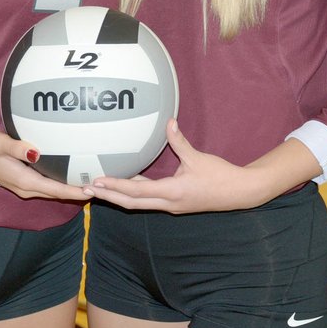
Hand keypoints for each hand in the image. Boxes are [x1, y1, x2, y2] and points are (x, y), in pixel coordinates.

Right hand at [0, 126, 86, 201]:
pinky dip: (59, 185)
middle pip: (56, 193)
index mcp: (23, 181)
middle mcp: (26, 188)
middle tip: (97, 186)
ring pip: (51, 192)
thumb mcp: (0, 143)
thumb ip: (18, 148)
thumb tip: (36, 152)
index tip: (90, 190)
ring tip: (87, 183)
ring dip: (68, 189)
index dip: (73, 191)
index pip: (54, 189)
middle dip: (75, 192)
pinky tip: (69, 177)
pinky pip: (46, 187)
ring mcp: (24, 187)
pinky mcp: (24, 182)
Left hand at [83, 120, 311, 212]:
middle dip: (108, 196)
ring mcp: (171, 206)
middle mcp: (168, 203)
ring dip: (118, 196)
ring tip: (99, 188)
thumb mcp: (198, 157)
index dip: (116, 187)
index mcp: (173, 192)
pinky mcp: (174, 203)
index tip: (97, 182)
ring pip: (138, 203)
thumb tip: (168, 121)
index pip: (137, 192)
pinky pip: (148, 200)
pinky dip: (133, 193)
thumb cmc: (220, 175)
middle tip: (87, 188)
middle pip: (131, 203)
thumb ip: (179, 141)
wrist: (239, 193)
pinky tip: (124, 183)